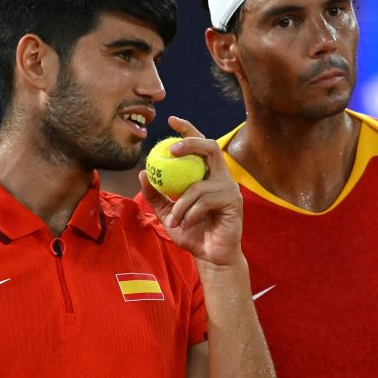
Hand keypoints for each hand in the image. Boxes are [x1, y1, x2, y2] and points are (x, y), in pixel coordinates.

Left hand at [139, 116, 243, 267]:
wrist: (210, 257)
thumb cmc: (191, 234)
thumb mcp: (167, 214)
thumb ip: (156, 195)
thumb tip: (142, 172)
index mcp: (207, 174)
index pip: (201, 144)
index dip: (188, 129)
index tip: (170, 120)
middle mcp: (221, 177)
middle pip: (210, 147)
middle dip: (191, 143)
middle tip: (171, 150)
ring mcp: (230, 189)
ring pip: (199, 184)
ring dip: (181, 203)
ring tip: (174, 219)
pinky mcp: (234, 202)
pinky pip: (205, 201)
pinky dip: (191, 213)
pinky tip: (186, 224)